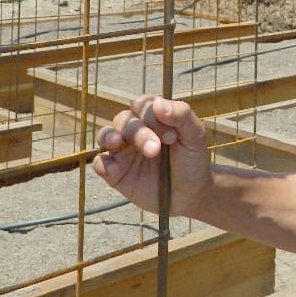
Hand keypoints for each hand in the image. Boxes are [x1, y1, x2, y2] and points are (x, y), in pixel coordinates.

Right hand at [92, 95, 212, 217]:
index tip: (172, 136)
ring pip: (106, 135)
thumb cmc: (192, 160)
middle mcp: (135, 130)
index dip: (152, 116)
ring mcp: (123, 151)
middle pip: (124, 120)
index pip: (142, 105)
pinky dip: (102, 163)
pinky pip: (100, 163)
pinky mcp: (115, 172)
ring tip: (117, 143)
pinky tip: (114, 169)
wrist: (190, 194)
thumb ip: (181, 115)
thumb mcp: (195, 136)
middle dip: (138, 132)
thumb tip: (158, 103)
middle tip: (155, 149)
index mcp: (153, 118)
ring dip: (110, 136)